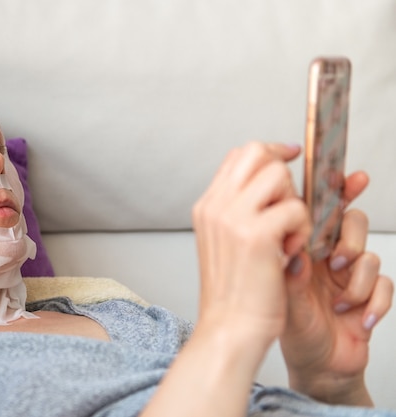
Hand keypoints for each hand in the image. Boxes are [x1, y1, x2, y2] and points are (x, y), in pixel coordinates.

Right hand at [192, 142, 310, 356]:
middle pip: (256, 153)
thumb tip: (271, 183)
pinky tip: (290, 252)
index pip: (239, 156)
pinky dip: (302, 230)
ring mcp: (232, 217)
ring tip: (287, 235)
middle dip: (284, 173)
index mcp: (206, 207)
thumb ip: (239, 210)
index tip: (289, 159)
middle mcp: (215, 206)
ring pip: (279, 175)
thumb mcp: (225, 242)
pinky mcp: (256, 234)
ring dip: (294, 203)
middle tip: (289, 206)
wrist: (229, 328)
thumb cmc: (234, 293)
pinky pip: (296, 208)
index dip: (269, 153)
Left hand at [281, 171, 393, 405]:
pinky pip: (384, 285)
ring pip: (370, 255)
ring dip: (357, 281)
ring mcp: (351, 276)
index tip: (351, 178)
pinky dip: (373, 303)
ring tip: (340, 302)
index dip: (336, 192)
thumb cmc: (293, 331)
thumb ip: (289, 272)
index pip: (319, 212)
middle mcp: (327, 258)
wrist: (316, 367)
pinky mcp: (370, 295)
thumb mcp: (284, 299)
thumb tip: (296, 246)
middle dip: (349, 239)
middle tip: (337, 261)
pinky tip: (356, 318)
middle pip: (352, 224)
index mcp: (303, 251)